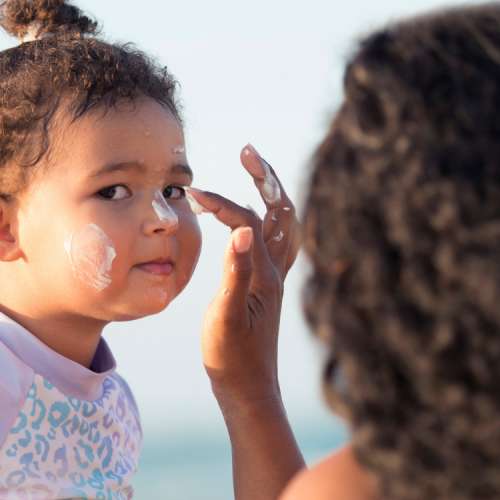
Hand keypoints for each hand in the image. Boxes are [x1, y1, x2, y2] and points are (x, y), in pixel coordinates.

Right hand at [187, 144, 300, 412]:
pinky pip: (276, 241)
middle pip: (282, 212)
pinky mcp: (267, 285)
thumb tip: (242, 229)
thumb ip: (235, 273)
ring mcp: (274, 277)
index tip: (194, 193)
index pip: (249, 223)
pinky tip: (251, 216)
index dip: (224, 204)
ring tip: (255, 172)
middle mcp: (277, 271)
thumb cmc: (232, 357)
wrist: (248, 387)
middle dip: (267, 178)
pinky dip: (268, 218)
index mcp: (265, 275)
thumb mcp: (226, 317)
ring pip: (284, 225)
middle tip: (248, 151)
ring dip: (272, 194)